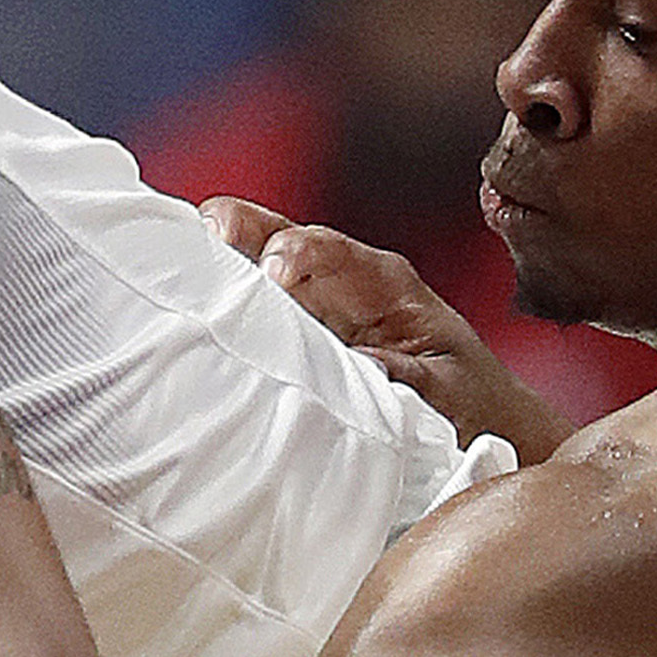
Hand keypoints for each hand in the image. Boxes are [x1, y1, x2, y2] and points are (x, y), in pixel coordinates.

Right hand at [204, 200, 566, 465]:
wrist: (484, 427)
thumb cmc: (469, 404)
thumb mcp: (449, 393)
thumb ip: (407, 377)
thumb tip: (362, 369)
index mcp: (385, 284)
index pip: (331, 251)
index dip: (297, 254)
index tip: (272, 273)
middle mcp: (342, 282)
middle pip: (281, 237)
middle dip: (241, 229)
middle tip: (205, 231)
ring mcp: (313, 307)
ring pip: (255, 266)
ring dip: (218, 264)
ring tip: (172, 263)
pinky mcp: (294, 337)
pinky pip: (251, 308)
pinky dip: (217, 302)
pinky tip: (182, 308)